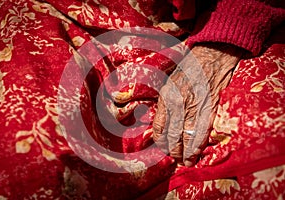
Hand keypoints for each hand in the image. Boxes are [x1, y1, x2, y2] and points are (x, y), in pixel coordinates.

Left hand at [153, 43, 241, 166]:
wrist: (212, 56)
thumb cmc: (189, 69)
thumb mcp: (169, 83)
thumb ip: (165, 103)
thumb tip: (163, 122)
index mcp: (166, 97)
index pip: (159, 128)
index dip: (161, 142)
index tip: (164, 147)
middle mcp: (178, 104)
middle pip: (172, 136)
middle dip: (173, 151)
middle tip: (175, 158)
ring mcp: (194, 107)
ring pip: (186, 138)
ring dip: (185, 153)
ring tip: (185, 161)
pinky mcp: (210, 109)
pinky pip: (202, 133)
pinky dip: (198, 147)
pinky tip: (195, 155)